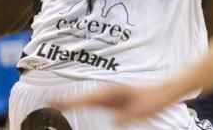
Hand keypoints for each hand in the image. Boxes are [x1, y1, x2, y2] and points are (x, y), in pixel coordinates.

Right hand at [56, 81, 178, 122]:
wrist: (163, 92)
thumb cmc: (151, 100)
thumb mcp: (136, 113)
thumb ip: (122, 118)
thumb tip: (114, 121)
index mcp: (110, 93)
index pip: (84, 98)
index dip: (68, 102)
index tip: (53, 103)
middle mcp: (107, 91)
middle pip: (82, 97)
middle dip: (65, 101)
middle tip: (49, 104)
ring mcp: (110, 94)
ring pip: (87, 98)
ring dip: (73, 101)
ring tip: (57, 104)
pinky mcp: (113, 98)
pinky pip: (94, 100)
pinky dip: (83, 102)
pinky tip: (77, 105)